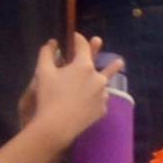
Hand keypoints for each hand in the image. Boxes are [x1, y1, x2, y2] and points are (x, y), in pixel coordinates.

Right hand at [18, 27, 122, 155]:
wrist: (57, 125)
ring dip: (103, 82)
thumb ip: (46, 55)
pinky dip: (95, 99)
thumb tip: (51, 43)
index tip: (75, 36)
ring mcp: (102, 94)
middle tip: (119, 61)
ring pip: (104, 84)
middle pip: (105, 66)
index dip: (78, 40)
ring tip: (112, 81)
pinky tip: (91, 102)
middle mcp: (98, 77)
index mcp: (84, 65)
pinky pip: (99, 100)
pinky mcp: (102, 109)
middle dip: (110, 62)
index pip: (82, 47)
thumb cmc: (48, 96)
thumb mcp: (43, 73)